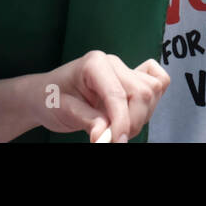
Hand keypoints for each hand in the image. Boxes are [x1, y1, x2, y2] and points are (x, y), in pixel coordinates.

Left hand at [34, 51, 169, 142]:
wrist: (46, 94)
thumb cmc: (51, 98)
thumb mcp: (63, 111)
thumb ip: (88, 121)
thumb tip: (106, 136)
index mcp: (94, 64)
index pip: (118, 94)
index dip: (122, 121)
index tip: (116, 142)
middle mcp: (113, 63)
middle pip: (142, 92)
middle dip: (133, 121)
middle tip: (114, 138)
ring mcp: (125, 69)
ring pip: (153, 90)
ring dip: (141, 115)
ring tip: (118, 128)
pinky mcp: (132, 79)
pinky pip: (158, 82)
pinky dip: (153, 100)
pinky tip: (133, 112)